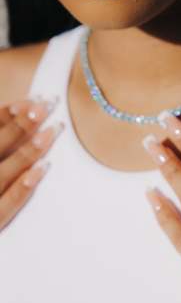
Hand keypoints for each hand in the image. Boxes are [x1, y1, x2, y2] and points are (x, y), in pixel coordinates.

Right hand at [0, 96, 63, 231]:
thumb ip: (2, 149)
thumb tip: (14, 124)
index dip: (9, 113)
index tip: (33, 99)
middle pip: (0, 142)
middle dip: (26, 121)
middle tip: (50, 103)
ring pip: (8, 168)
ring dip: (32, 147)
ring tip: (54, 129)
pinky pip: (9, 202)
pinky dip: (26, 184)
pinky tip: (45, 167)